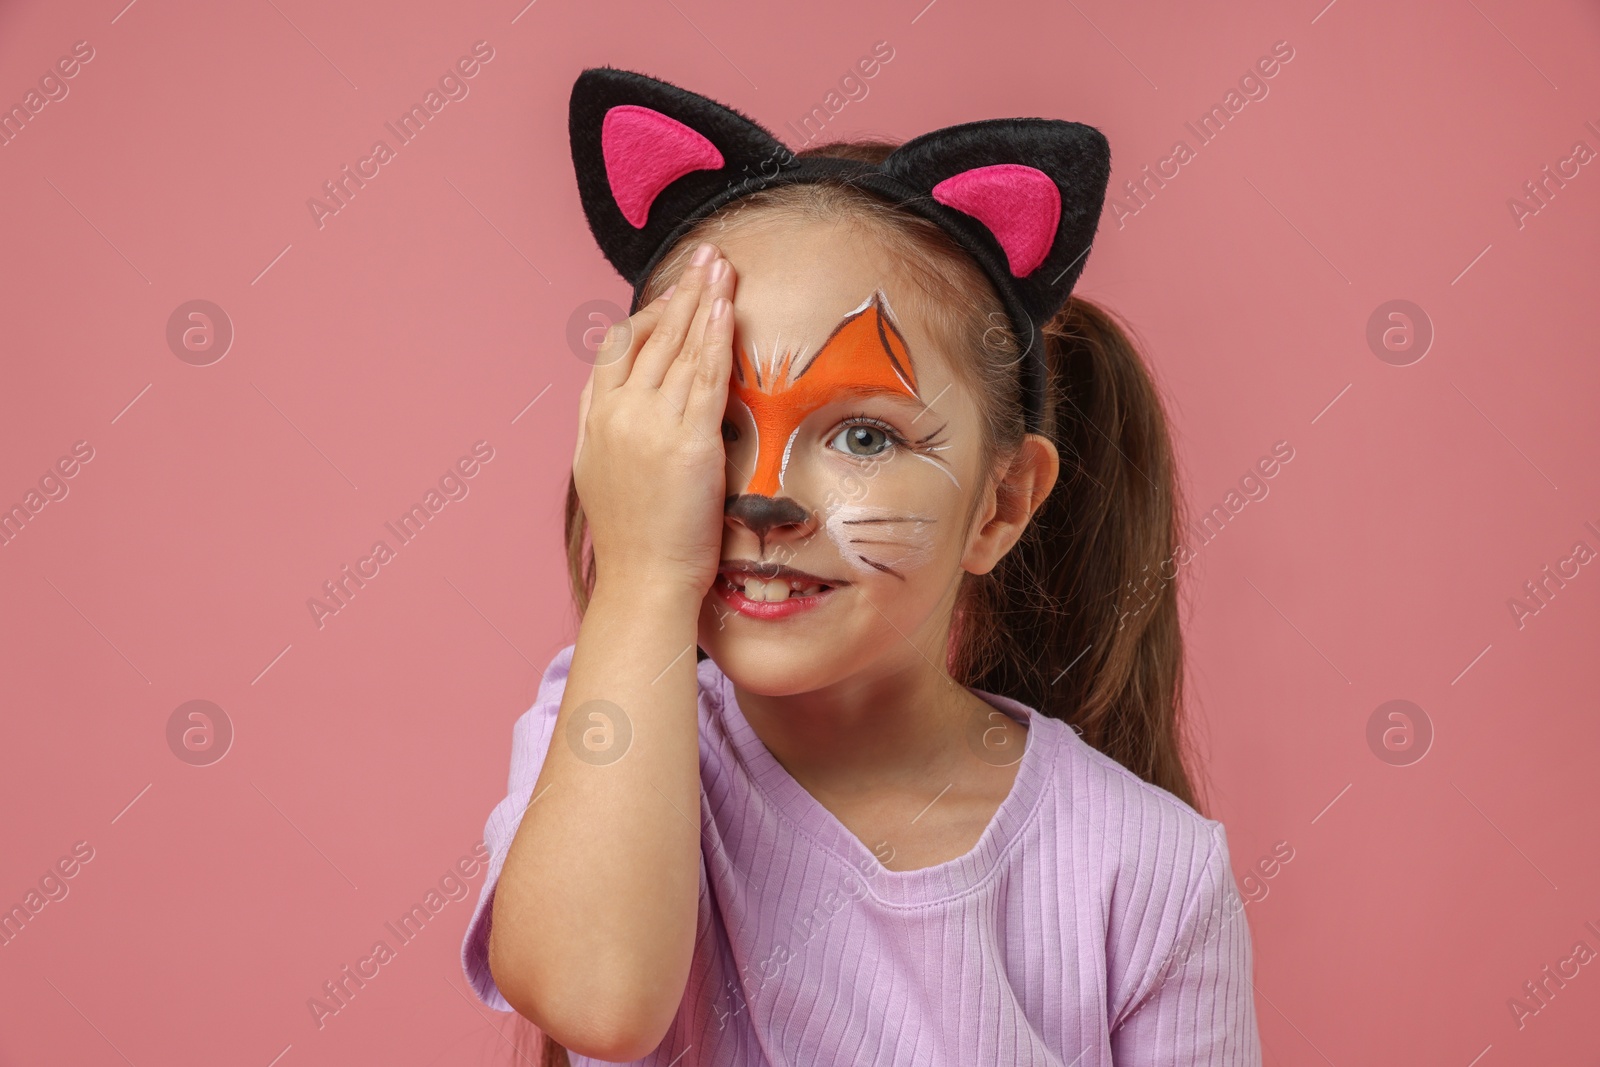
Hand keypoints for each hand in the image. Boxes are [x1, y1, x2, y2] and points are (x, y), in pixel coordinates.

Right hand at [573, 241, 737, 597]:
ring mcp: (652, 425)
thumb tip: (616, 398)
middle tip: (706, 257)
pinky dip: (717, 338)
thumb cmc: (632, 538)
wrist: (643, 581)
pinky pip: (706, 377)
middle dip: (683, 292)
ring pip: (681, 349)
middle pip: (652, 336)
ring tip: (722, 268)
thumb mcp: (599, 471)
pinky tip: (727, 310)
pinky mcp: (688, 442)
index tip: (675, 293)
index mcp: (596, 419)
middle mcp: (619, 413)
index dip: (649, 314)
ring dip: (704, 301)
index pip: (619, 347)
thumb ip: (606, 426)